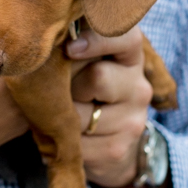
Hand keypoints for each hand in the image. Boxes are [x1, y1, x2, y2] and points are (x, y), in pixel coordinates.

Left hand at [66, 25, 151, 187]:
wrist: (103, 135)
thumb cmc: (80, 81)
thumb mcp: (80, 57)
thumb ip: (70, 44)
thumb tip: (48, 41)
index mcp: (129, 55)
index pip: (126, 38)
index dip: (98, 40)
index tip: (70, 46)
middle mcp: (139, 86)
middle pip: (98, 77)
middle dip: (67, 84)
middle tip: (56, 87)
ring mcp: (133, 120)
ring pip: (81, 115)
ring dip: (59, 114)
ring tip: (54, 112)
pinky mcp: (118, 149)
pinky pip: (77, 144)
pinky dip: (60, 140)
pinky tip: (61, 134)